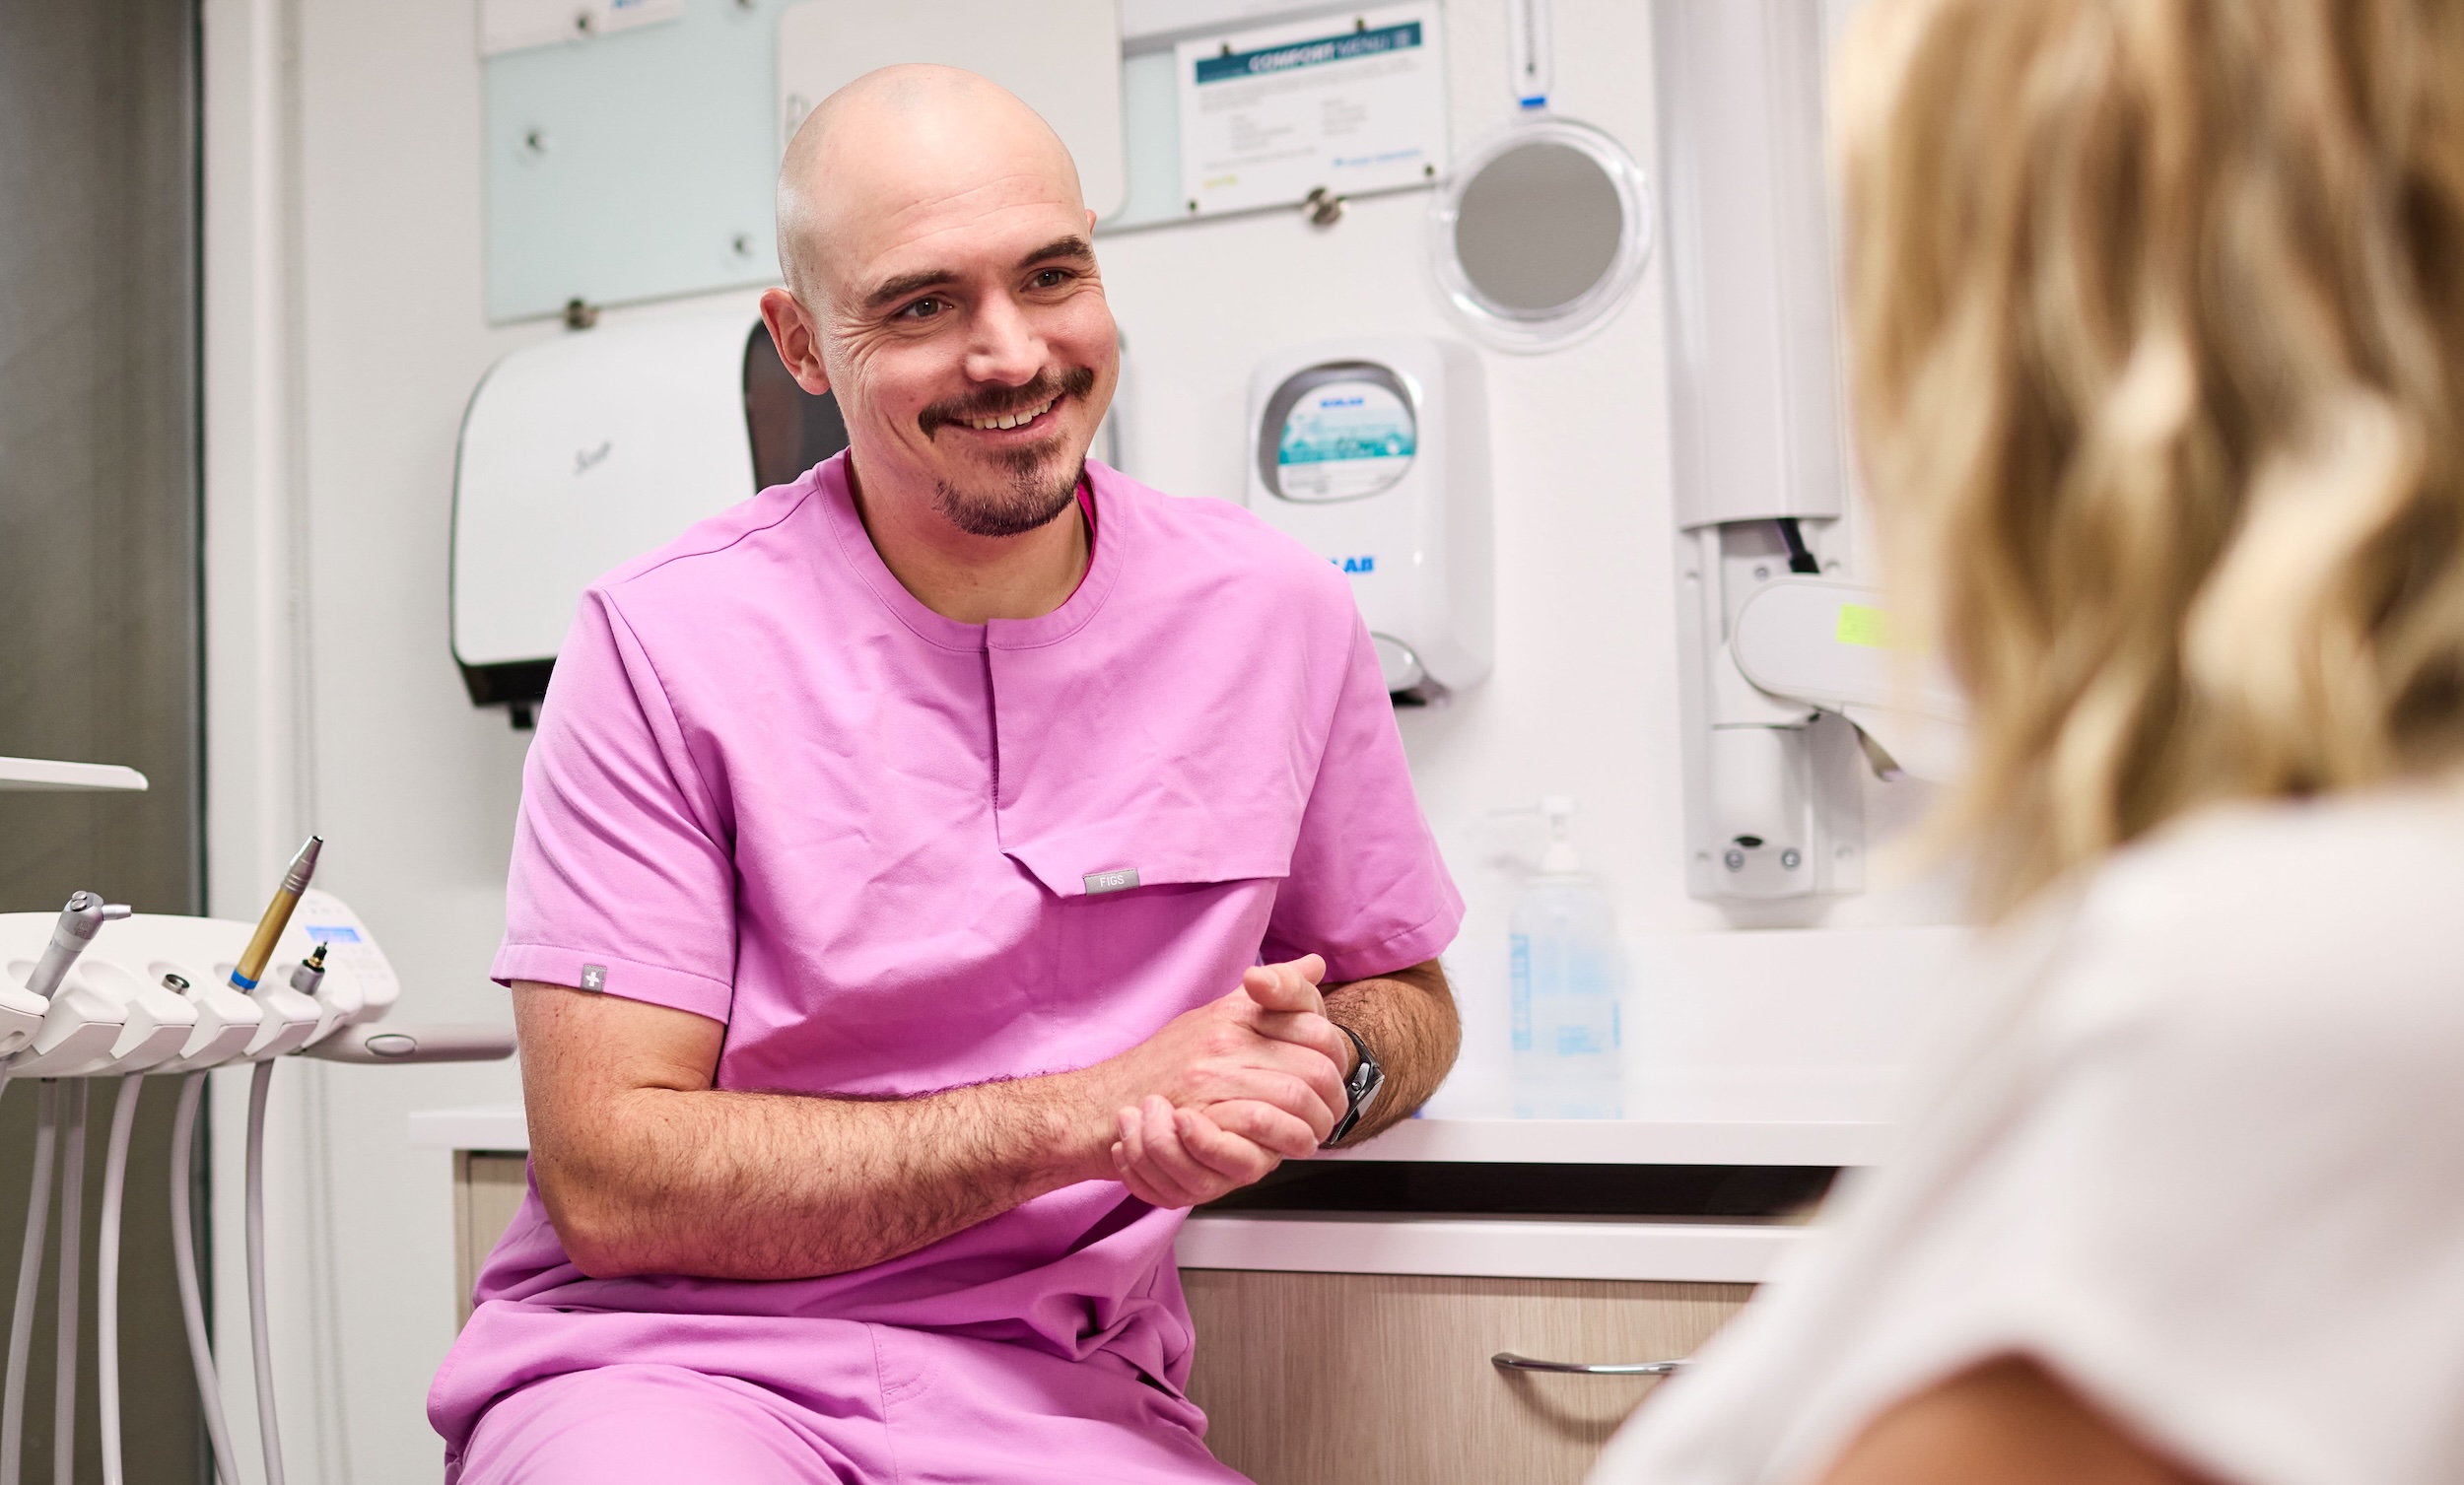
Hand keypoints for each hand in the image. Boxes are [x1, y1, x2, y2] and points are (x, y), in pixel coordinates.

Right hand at [1088, 955, 1347, 1203]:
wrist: (1103, 1104)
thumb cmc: (1161, 1065)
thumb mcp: (1218, 1014)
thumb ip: (1272, 992)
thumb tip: (1316, 965)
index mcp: (1234, 1011)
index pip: (1314, 1026)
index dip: (1336, 1058)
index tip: (1334, 1076)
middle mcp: (1225, 1039)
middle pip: (1315, 1067)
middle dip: (1333, 1100)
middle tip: (1330, 1114)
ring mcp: (1212, 1078)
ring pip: (1295, 1100)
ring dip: (1313, 1127)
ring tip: (1310, 1135)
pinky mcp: (1201, 1117)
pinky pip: (1263, 1130)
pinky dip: (1284, 1145)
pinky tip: (1284, 1150)